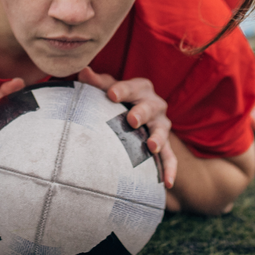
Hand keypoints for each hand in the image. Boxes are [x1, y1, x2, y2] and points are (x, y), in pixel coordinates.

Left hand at [75, 67, 176, 190]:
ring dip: (158, 138)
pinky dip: (170, 169)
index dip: (122, 89)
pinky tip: (167, 183)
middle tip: (131, 119)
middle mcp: (155, 105)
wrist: (133, 115)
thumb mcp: (107, 89)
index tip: (110, 94)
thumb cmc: (116, 99)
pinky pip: (170, 157)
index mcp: (141, 88)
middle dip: (142, 112)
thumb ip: (97, 82)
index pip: (133, 86)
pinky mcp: (165, 146)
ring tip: (151, 147)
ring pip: (163, 130)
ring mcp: (161, 126)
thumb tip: (84, 71)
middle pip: (151, 107)